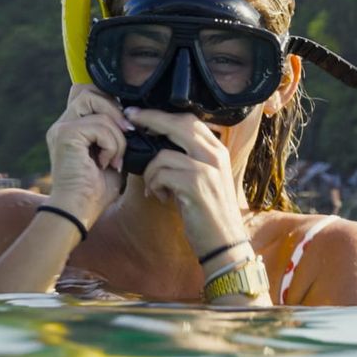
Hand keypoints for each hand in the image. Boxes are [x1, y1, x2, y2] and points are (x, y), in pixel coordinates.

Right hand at [43, 84, 129, 224]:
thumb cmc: (94, 191)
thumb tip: (132, 119)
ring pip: (97, 103)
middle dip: (114, 110)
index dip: (108, 101)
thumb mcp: (111, 155)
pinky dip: (111, 144)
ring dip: (115, 132)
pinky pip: (99, 125)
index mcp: (71, 127)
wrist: (78, 212)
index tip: (123, 127)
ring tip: (115, 157)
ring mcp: (61, 127)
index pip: (87, 93)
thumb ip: (115, 134)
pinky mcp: (65, 134)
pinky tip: (107, 162)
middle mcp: (62, 123)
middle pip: (91, 90)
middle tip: (125, 136)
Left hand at [125, 107, 248, 259]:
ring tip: (155, 187)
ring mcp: (207, 169)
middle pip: (178, 124)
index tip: (141, 113)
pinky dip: (155, 185)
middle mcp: (215, 155)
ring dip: (151, 172)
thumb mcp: (205, 178)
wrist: (224, 242)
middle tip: (131, 120)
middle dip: (150, 119)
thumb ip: (188, 158)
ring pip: (163, 154)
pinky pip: (161, 174)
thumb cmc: (209, 212)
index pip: (189, 119)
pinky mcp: (195, 185)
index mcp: (218, 150)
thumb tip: (158, 143)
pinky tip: (161, 198)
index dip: (163, 114)